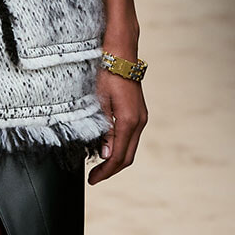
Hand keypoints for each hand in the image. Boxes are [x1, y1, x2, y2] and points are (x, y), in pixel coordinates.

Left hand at [88, 65, 147, 184]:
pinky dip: (120, 148)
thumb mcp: (100, 103)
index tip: (92, 180)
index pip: (118, 157)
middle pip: (127, 157)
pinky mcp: (139, 113)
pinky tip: (107, 149)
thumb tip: (106, 155)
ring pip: (130, 148)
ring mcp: (141, 118)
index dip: (105, 172)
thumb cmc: (107, 74)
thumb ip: (104, 130)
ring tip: (98, 166)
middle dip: (110, 170)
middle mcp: (139, 122)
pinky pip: (131, 138)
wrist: (121, 55)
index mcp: (129, 121)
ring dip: (116, 160)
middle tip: (94, 178)